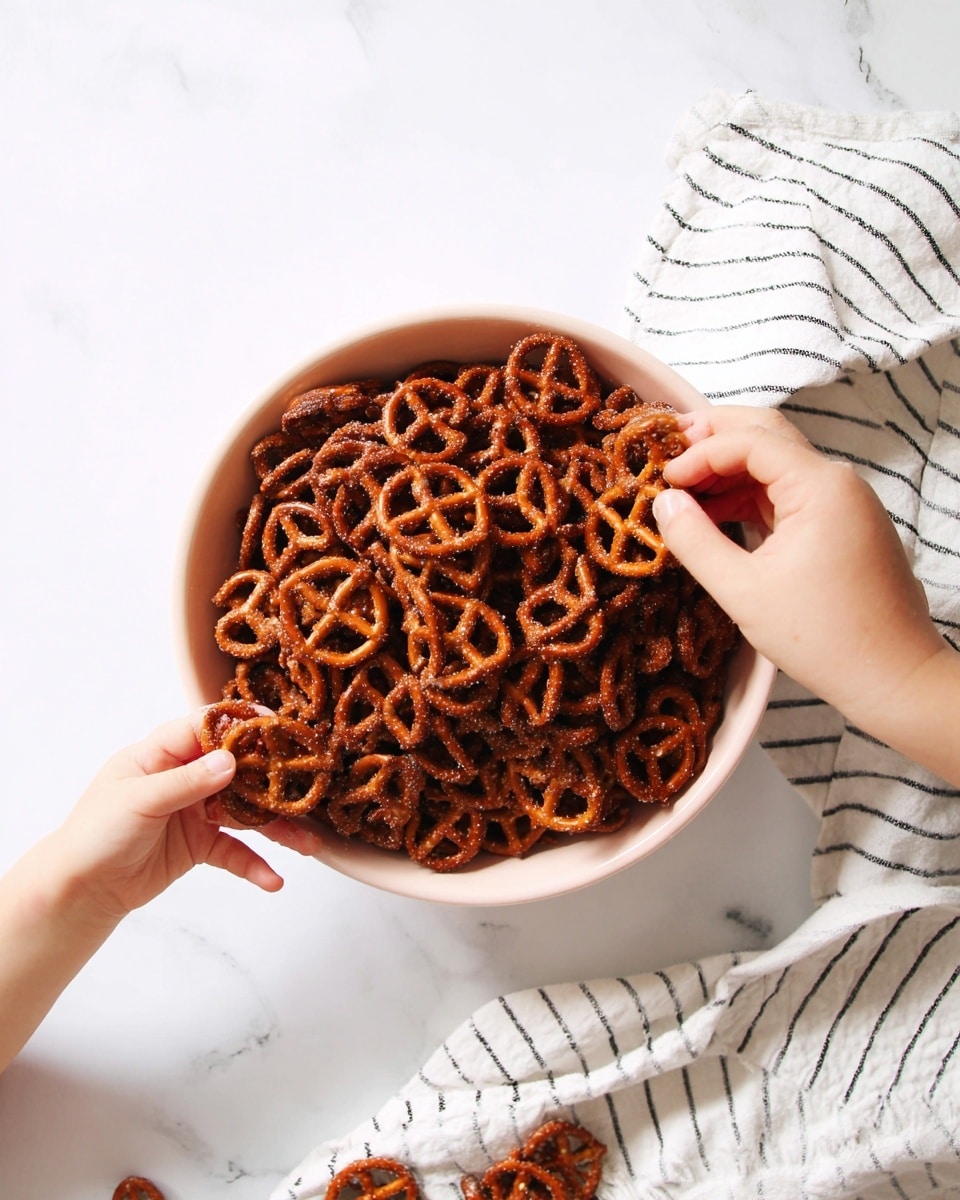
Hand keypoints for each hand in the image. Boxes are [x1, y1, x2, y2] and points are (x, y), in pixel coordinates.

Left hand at [51, 710, 323, 924]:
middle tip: (311, 786)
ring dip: (278, 828)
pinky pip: (236, 852)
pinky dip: (256, 865)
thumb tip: (231, 760)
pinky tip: (274, 880)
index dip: (244, 724)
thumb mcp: (139, 801)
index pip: (208, 726)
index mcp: (162, 753)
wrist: (80, 889)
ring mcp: (195, 811)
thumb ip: (186, 782)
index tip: (280, 727)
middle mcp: (184, 777)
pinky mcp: (200, 845)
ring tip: (310, 845)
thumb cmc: (96, 834)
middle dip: (274, 780)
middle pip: (239, 769)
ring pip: (247, 812)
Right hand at [651, 407, 946, 735]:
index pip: (750, 440)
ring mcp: (844, 503)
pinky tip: (715, 516)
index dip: (699, 452)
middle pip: (767, 435)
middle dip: (713, 440)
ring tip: (683, 492)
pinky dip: (750, 497)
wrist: (894, 677)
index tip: (662, 478)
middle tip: (666, 455)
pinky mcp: (843, 526)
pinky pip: (789, 494)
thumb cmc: (823, 638)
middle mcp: (838, 482)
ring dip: (728, 472)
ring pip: (777, 465)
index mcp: (820, 486)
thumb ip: (695, 540)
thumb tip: (663, 503)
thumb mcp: (743, 591)